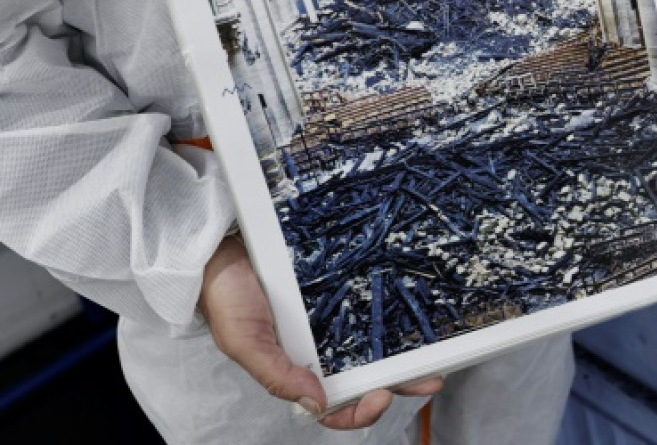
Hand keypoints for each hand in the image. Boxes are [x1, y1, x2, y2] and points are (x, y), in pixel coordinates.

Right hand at [199, 235, 442, 429]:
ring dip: (402, 349)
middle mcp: (319, 348)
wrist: (221, 248)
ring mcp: (331, 317)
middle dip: (399, 381)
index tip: (382, 396)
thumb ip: (277, 375)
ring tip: (434, 347)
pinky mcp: (338, 287)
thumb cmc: (226, 299)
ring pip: (372, 341)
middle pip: (364, 375)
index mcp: (296, 369)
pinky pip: (367, 302)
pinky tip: (411, 308)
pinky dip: (389, 310)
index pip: (332, 406)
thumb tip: (317, 403)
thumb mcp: (244, 342)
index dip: (359, 411)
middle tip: (430, 379)